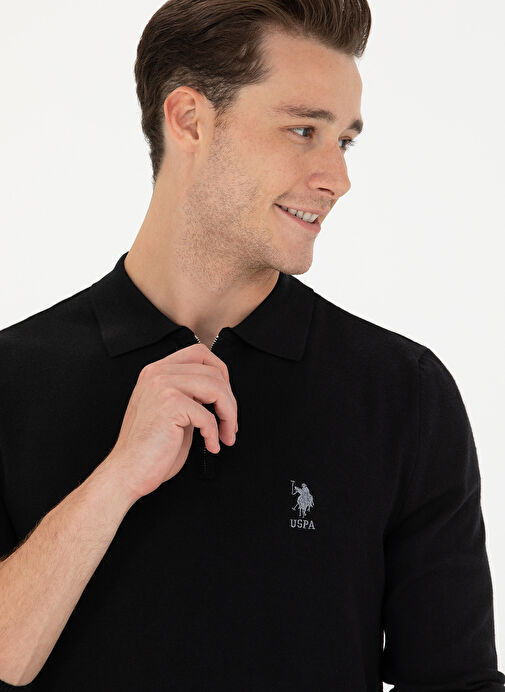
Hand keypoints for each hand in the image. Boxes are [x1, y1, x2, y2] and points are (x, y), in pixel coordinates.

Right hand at [106, 343, 237, 500]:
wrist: (127, 471)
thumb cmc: (150, 448)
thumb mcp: (172, 411)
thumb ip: (190, 394)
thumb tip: (222, 392)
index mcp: (156, 371)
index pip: (199, 353)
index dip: (221, 373)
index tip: (226, 398)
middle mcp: (157, 373)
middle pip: (213, 371)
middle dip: (230, 400)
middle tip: (230, 424)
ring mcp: (162, 386)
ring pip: (216, 388)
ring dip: (228, 415)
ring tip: (226, 435)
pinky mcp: (169, 405)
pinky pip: (208, 415)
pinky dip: (214, 434)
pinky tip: (211, 446)